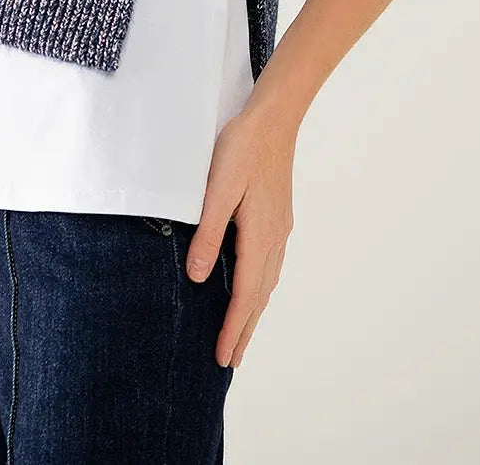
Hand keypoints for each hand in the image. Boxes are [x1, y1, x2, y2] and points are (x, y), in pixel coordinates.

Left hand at [185, 101, 296, 368]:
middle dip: (245, 329)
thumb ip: (209, 232)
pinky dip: (261, 286)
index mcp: (260, 235)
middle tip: (231, 361)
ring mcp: (279, 227)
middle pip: (260, 295)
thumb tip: (200, 277)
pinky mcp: (278, 216)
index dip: (233, 327)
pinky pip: (270, 264)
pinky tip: (255, 286)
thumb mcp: (218, 188)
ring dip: (254, 310)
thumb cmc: (242, 148)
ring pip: (267, 281)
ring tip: (242, 333)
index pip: (246, 294)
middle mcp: (275, 237)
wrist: (274, 118)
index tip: (223, 358)